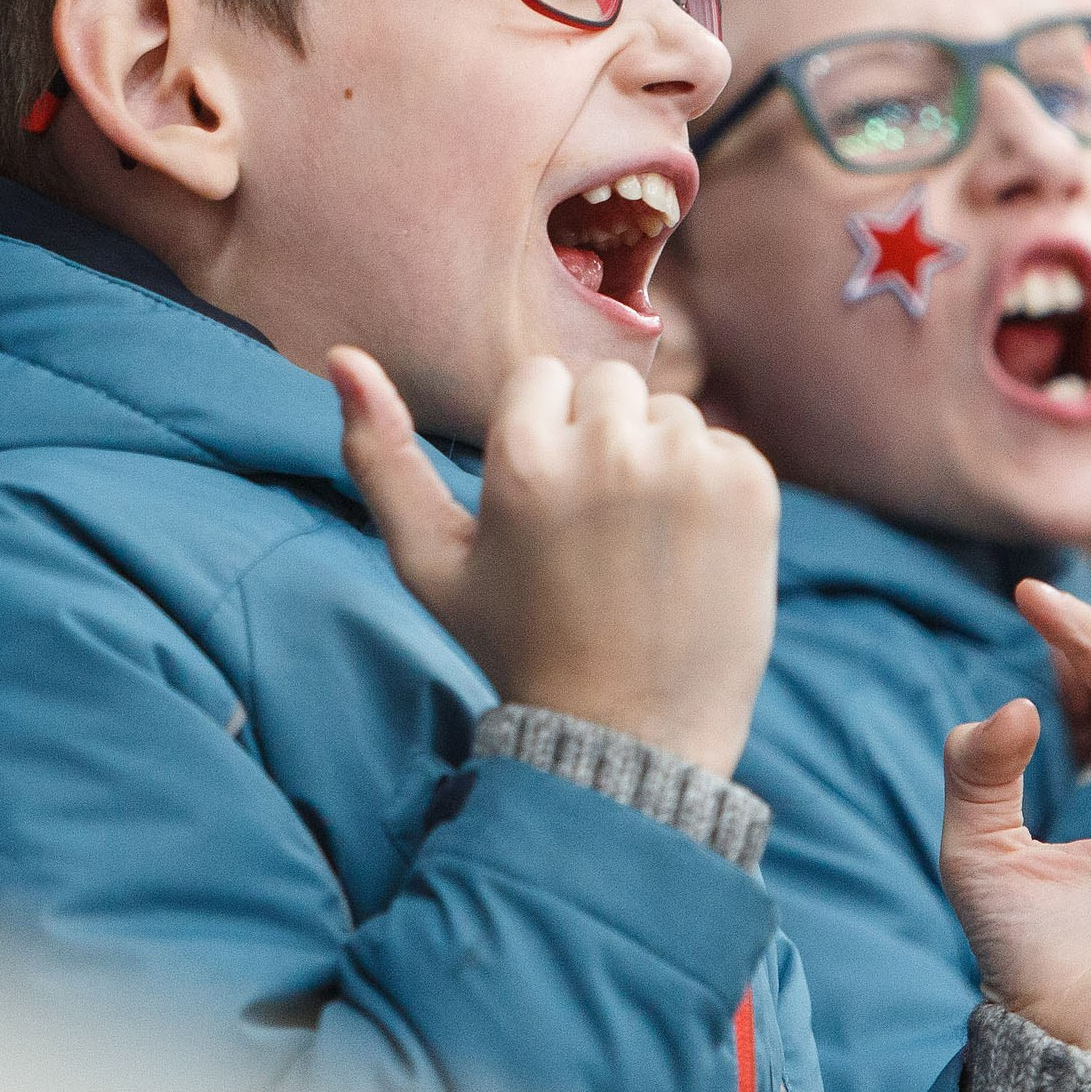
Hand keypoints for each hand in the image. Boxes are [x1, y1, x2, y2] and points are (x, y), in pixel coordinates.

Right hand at [328, 347, 778, 775]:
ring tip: (640, 548)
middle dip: (600, 440)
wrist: (629, 738)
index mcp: (522, 457)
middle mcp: (608, 448)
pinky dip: (713, 489)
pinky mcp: (750, 487)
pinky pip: (725, 446)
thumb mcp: (429, 561)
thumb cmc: (516, 645)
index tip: (546, 511)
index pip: (540, 381)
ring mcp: (687, 465)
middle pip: (608, 386)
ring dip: (658, 460)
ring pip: (669, 413)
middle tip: (594, 533)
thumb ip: (377, 455)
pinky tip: (688, 554)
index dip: (541, 442)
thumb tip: (340, 353)